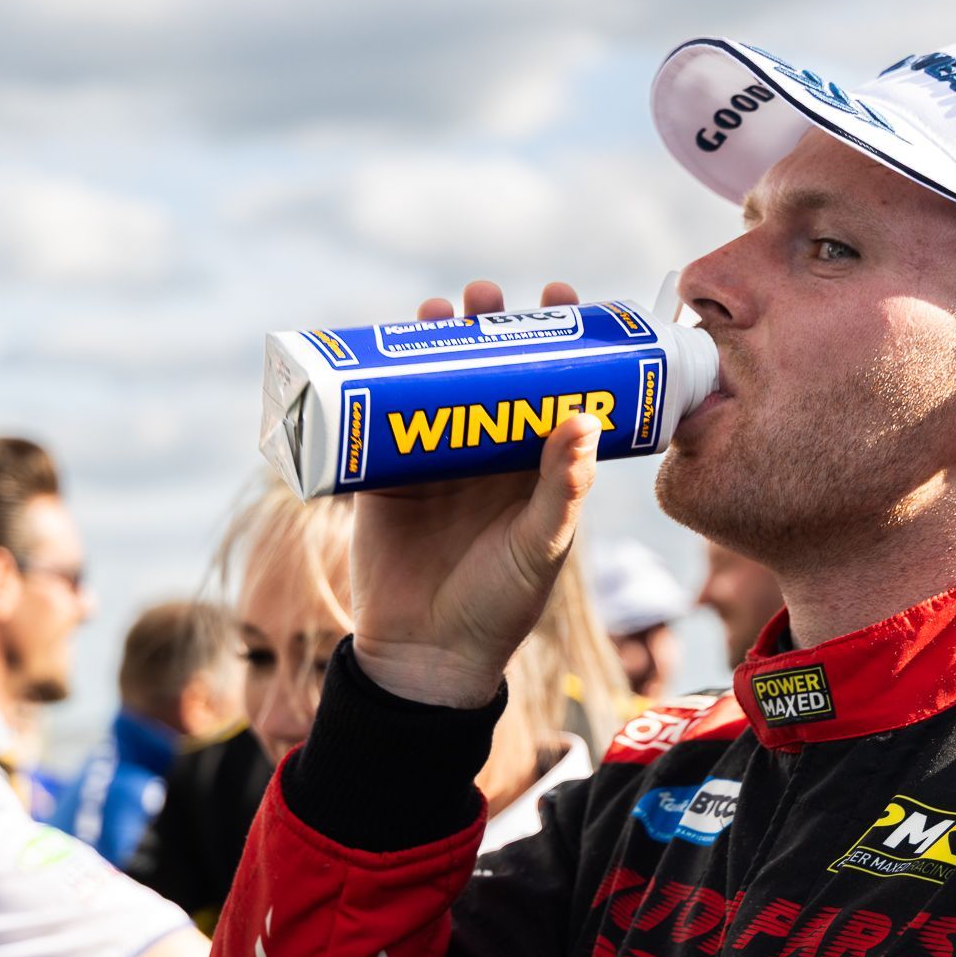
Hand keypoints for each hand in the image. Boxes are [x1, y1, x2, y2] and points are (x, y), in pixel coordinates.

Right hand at [350, 279, 599, 706]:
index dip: (554, 340)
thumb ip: (561, 491)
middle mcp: (481, 452)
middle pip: (483, 369)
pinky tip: (374, 349)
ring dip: (432, 340)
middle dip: (484, 325)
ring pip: (430, 382)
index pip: (546, 384)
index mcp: (531, 463)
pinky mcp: (379, 476)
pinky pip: (374, 417)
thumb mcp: (541, 547)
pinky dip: (371, 380)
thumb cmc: (500, 607)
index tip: (561, 299)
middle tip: (486, 298)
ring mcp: (428, 459)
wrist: (427, 657)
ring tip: (439, 311)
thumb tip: (584, 417)